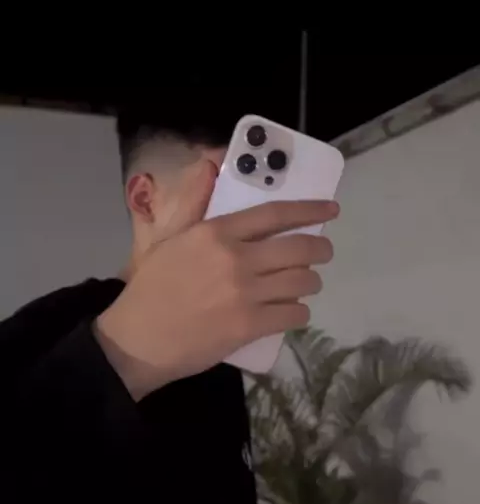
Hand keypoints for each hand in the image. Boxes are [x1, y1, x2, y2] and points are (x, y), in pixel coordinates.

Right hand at [95, 198, 338, 398]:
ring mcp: (245, 293)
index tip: (330, 210)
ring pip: (302, 282)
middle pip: (299, 248)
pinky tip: (293, 312)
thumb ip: (194, 203)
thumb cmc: (151, 287)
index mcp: (216, 232)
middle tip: (323, 253)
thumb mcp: (168, 237)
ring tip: (305, 284)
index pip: (275, 213)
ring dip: (310, 282)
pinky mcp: (249, 326)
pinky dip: (300, 313)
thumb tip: (210, 165)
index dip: (309, 209)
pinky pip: (294, 314)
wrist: (138, 338)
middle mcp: (236, 258)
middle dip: (321, 250)